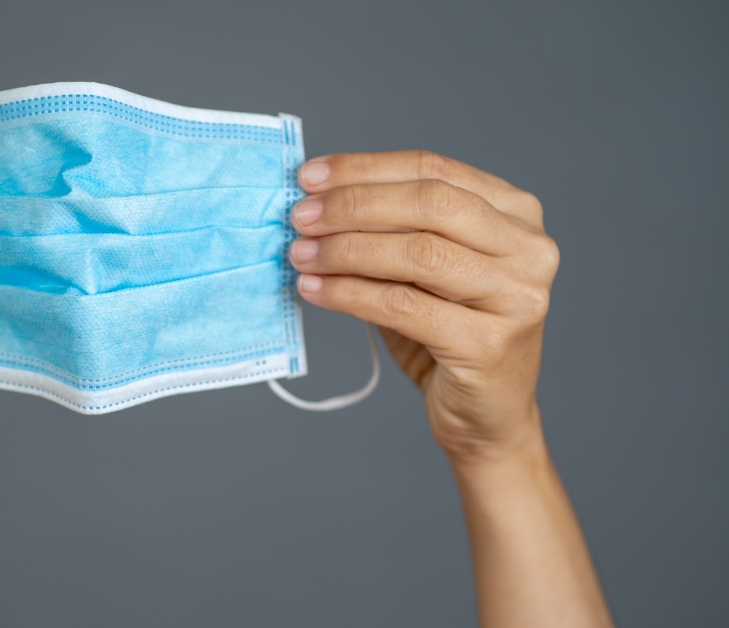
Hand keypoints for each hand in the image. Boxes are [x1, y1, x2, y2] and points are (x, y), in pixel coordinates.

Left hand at [290, 151, 558, 461]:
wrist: (486, 417)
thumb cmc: (449, 336)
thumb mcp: (425, 271)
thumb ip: (391, 231)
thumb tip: (315, 202)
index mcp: (517, 214)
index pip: (433, 169)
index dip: (365, 169)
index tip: (309, 177)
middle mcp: (529, 249)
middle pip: (429, 203)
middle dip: (353, 205)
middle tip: (300, 217)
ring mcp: (517, 297)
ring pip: (417, 253)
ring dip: (346, 250)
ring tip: (300, 255)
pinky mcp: (490, 344)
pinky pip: (404, 306)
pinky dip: (349, 295)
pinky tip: (315, 291)